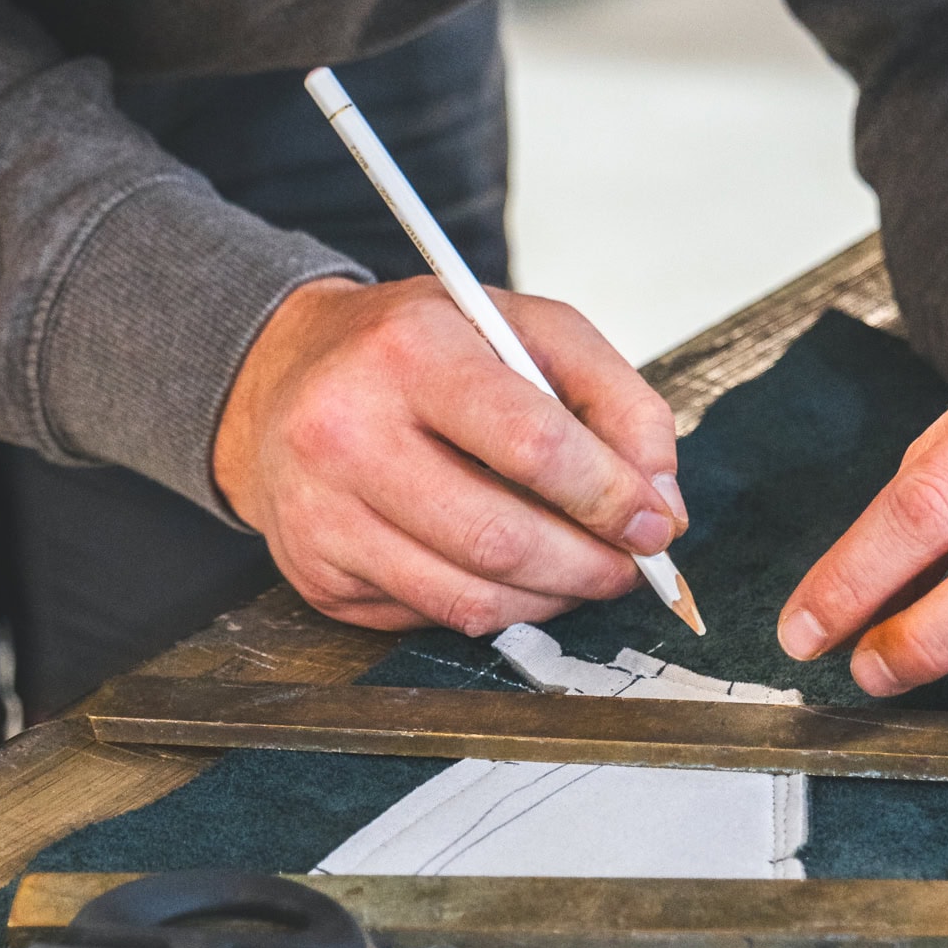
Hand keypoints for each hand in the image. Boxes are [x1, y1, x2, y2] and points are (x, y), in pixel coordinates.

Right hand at [214, 276, 687, 634]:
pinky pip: (435, 618)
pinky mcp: (318, 575)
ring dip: (552, 599)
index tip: (653, 522)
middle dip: (590, 565)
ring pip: (471, 599)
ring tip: (581, 571)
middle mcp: (345, 432)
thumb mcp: (524, 329)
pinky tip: (512, 575)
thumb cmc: (418, 352)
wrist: (286, 379)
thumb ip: (615, 399)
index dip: (609, 496)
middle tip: (630, 565)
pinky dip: (497, 609)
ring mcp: (322, 514)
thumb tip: (660, 502)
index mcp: (408, 350)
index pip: (531, 443)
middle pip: (500, 539)